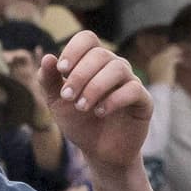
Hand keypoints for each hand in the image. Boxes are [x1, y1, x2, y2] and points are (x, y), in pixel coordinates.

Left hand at [38, 29, 151, 173]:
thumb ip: (49, 80)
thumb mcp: (57, 102)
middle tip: (68, 96)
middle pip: (101, 54)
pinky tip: (100, 112)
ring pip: (118, 68)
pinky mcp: (143, 101)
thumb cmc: (79, 122)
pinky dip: (113, 100)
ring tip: (81, 107)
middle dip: (80, 75)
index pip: (88, 39)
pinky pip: (133, 89)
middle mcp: (114, 67)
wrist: (99, 152)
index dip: (74, 50)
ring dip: (95, 87)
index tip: (61, 70)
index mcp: (93, 62)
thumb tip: (47, 57)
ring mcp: (131, 82)